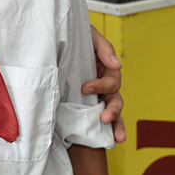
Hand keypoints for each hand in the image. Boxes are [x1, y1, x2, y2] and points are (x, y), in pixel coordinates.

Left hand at [81, 25, 125, 143]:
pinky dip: (107, 128)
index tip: (85, 88)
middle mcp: (104, 81)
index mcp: (107, 67)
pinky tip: (110, 139)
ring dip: (116, 123)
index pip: (111, 81)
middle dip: (112, 110)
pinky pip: (97, 115)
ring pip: (112, 110)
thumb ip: (104, 48)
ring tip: (117, 137)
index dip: (100, 85)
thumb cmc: (75, 35)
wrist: (58, 37)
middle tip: (104, 118)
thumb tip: (117, 64)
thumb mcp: (90, 35)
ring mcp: (97, 93)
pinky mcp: (86, 100)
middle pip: (115, 98)